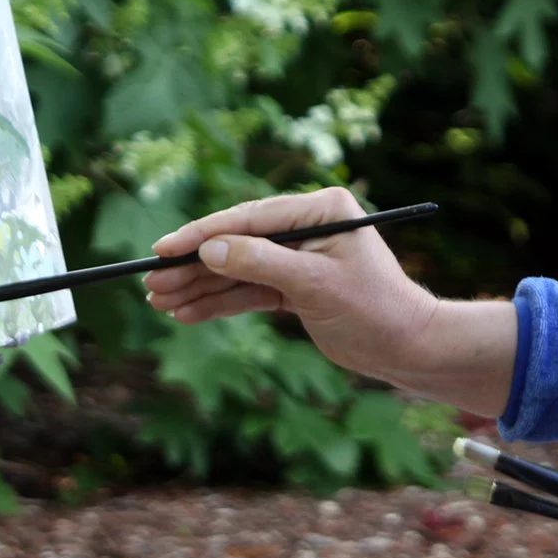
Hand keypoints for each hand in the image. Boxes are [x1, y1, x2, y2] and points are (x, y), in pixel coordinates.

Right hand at [144, 187, 516, 415]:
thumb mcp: (315, 284)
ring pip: (238, 271)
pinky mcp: (295, 288)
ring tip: (159, 303)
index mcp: (320, 209)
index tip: (164, 248)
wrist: (408, 348)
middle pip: (237, 243)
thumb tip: (210, 249)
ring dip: (199, 287)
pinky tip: (187, 313)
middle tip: (150, 284)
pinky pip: (249, 293)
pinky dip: (219, 304)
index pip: (250, 217)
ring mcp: (299, 258)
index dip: (203, 234)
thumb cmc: (374, 309)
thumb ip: (262, 263)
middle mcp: (307, 228)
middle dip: (193, 266)